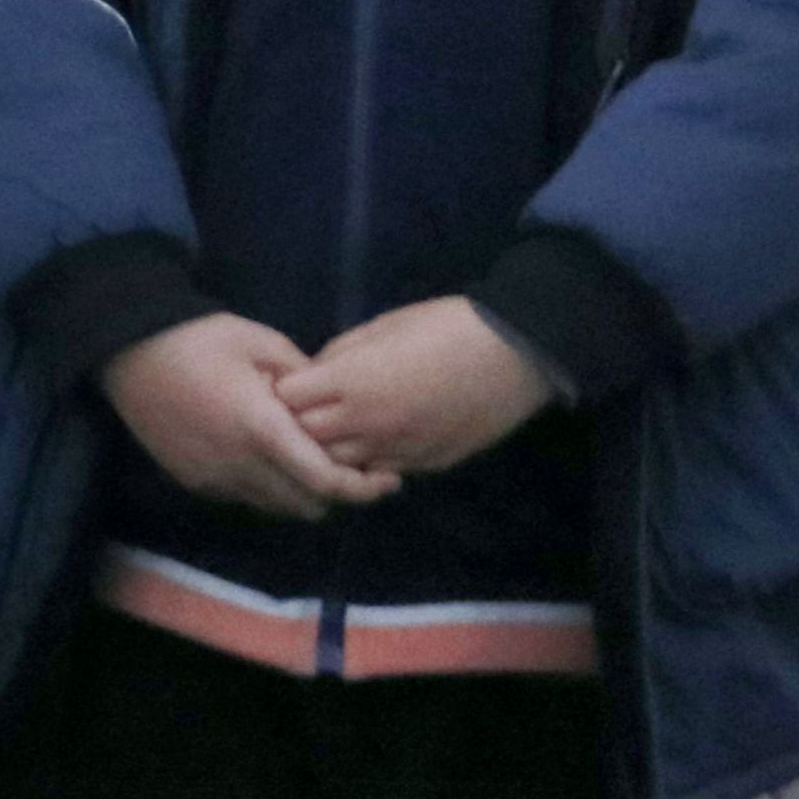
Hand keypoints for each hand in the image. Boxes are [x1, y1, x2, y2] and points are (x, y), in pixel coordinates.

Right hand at [100, 314, 399, 522]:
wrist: (127, 349)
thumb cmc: (198, 337)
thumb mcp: (261, 341)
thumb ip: (305, 378)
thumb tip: (333, 402)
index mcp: (261, 429)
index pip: (325, 481)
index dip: (364, 489)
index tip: (389, 480)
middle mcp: (239, 465)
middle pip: (307, 505)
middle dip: (337, 493)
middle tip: (353, 468)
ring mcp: (213, 478)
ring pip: (276, 507)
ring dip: (300, 493)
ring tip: (308, 461)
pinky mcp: (193, 480)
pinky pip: (244, 497)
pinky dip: (266, 487)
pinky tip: (264, 456)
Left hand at [277, 299, 557, 483]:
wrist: (514, 354)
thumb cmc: (446, 327)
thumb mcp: (382, 327)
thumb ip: (341, 355)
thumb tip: (315, 374)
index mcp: (352, 381)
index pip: (288, 400)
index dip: (284, 390)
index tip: (290, 381)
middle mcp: (368, 423)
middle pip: (305, 438)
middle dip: (297, 423)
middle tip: (307, 408)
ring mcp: (397, 449)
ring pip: (339, 465)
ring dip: (331, 449)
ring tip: (338, 428)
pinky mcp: (425, 465)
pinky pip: (379, 471)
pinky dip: (368, 462)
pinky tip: (375, 441)